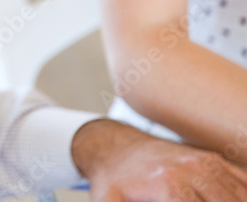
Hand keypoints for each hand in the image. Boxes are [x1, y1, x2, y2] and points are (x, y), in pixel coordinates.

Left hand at [71, 118, 246, 200]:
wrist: (115, 146)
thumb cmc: (114, 180)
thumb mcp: (109, 200)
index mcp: (167, 184)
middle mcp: (189, 169)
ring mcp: (202, 161)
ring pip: (236, 194)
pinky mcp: (209, 158)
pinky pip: (240, 180)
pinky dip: (243, 193)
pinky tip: (237, 200)